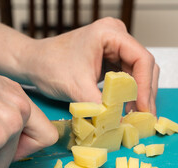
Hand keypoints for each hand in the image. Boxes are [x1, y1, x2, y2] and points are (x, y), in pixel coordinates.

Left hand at [20, 17, 158, 113]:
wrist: (33, 63)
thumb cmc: (48, 65)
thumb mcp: (76, 87)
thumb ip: (100, 106)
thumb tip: (120, 124)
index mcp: (110, 33)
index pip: (141, 59)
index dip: (145, 87)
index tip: (144, 109)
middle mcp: (116, 36)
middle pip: (144, 66)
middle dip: (145, 93)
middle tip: (145, 117)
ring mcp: (113, 47)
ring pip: (137, 73)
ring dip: (138, 95)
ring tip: (137, 117)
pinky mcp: (109, 59)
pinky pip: (126, 77)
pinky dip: (128, 94)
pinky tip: (127, 109)